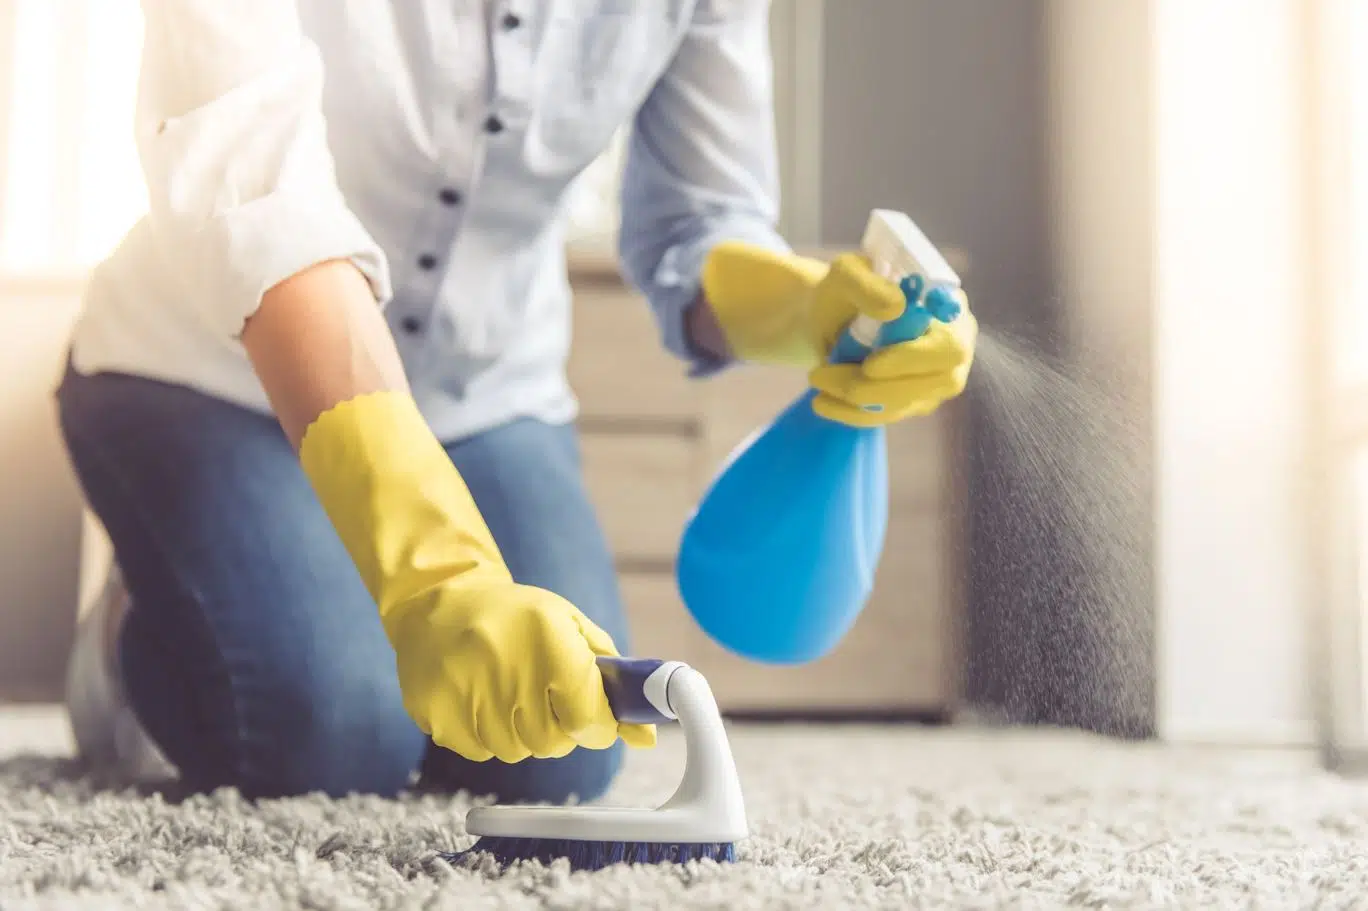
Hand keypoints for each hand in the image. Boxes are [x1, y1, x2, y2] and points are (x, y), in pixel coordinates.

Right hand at [385, 578, 655, 762]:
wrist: (439, 601)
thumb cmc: (517, 617)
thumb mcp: (570, 627)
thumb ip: (611, 682)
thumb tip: (646, 739)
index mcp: (549, 640)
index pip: (588, 717)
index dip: (597, 726)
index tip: (593, 719)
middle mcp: (506, 665)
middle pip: (551, 743)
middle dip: (557, 729)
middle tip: (543, 697)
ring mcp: (465, 691)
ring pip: (514, 752)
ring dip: (519, 732)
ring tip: (507, 691)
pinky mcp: (435, 711)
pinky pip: (478, 752)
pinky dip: (485, 735)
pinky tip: (478, 697)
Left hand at [701, 242, 976, 426]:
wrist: (829, 318)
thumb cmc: (845, 291)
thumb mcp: (846, 275)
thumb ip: (867, 283)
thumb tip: (895, 306)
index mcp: (949, 309)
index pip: (951, 345)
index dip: (916, 359)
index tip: (871, 365)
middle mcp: (953, 347)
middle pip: (935, 383)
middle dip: (879, 386)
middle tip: (824, 375)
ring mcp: (937, 379)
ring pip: (908, 402)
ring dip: (856, 396)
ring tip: (816, 378)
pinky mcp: (915, 401)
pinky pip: (890, 416)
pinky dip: (852, 412)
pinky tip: (822, 403)